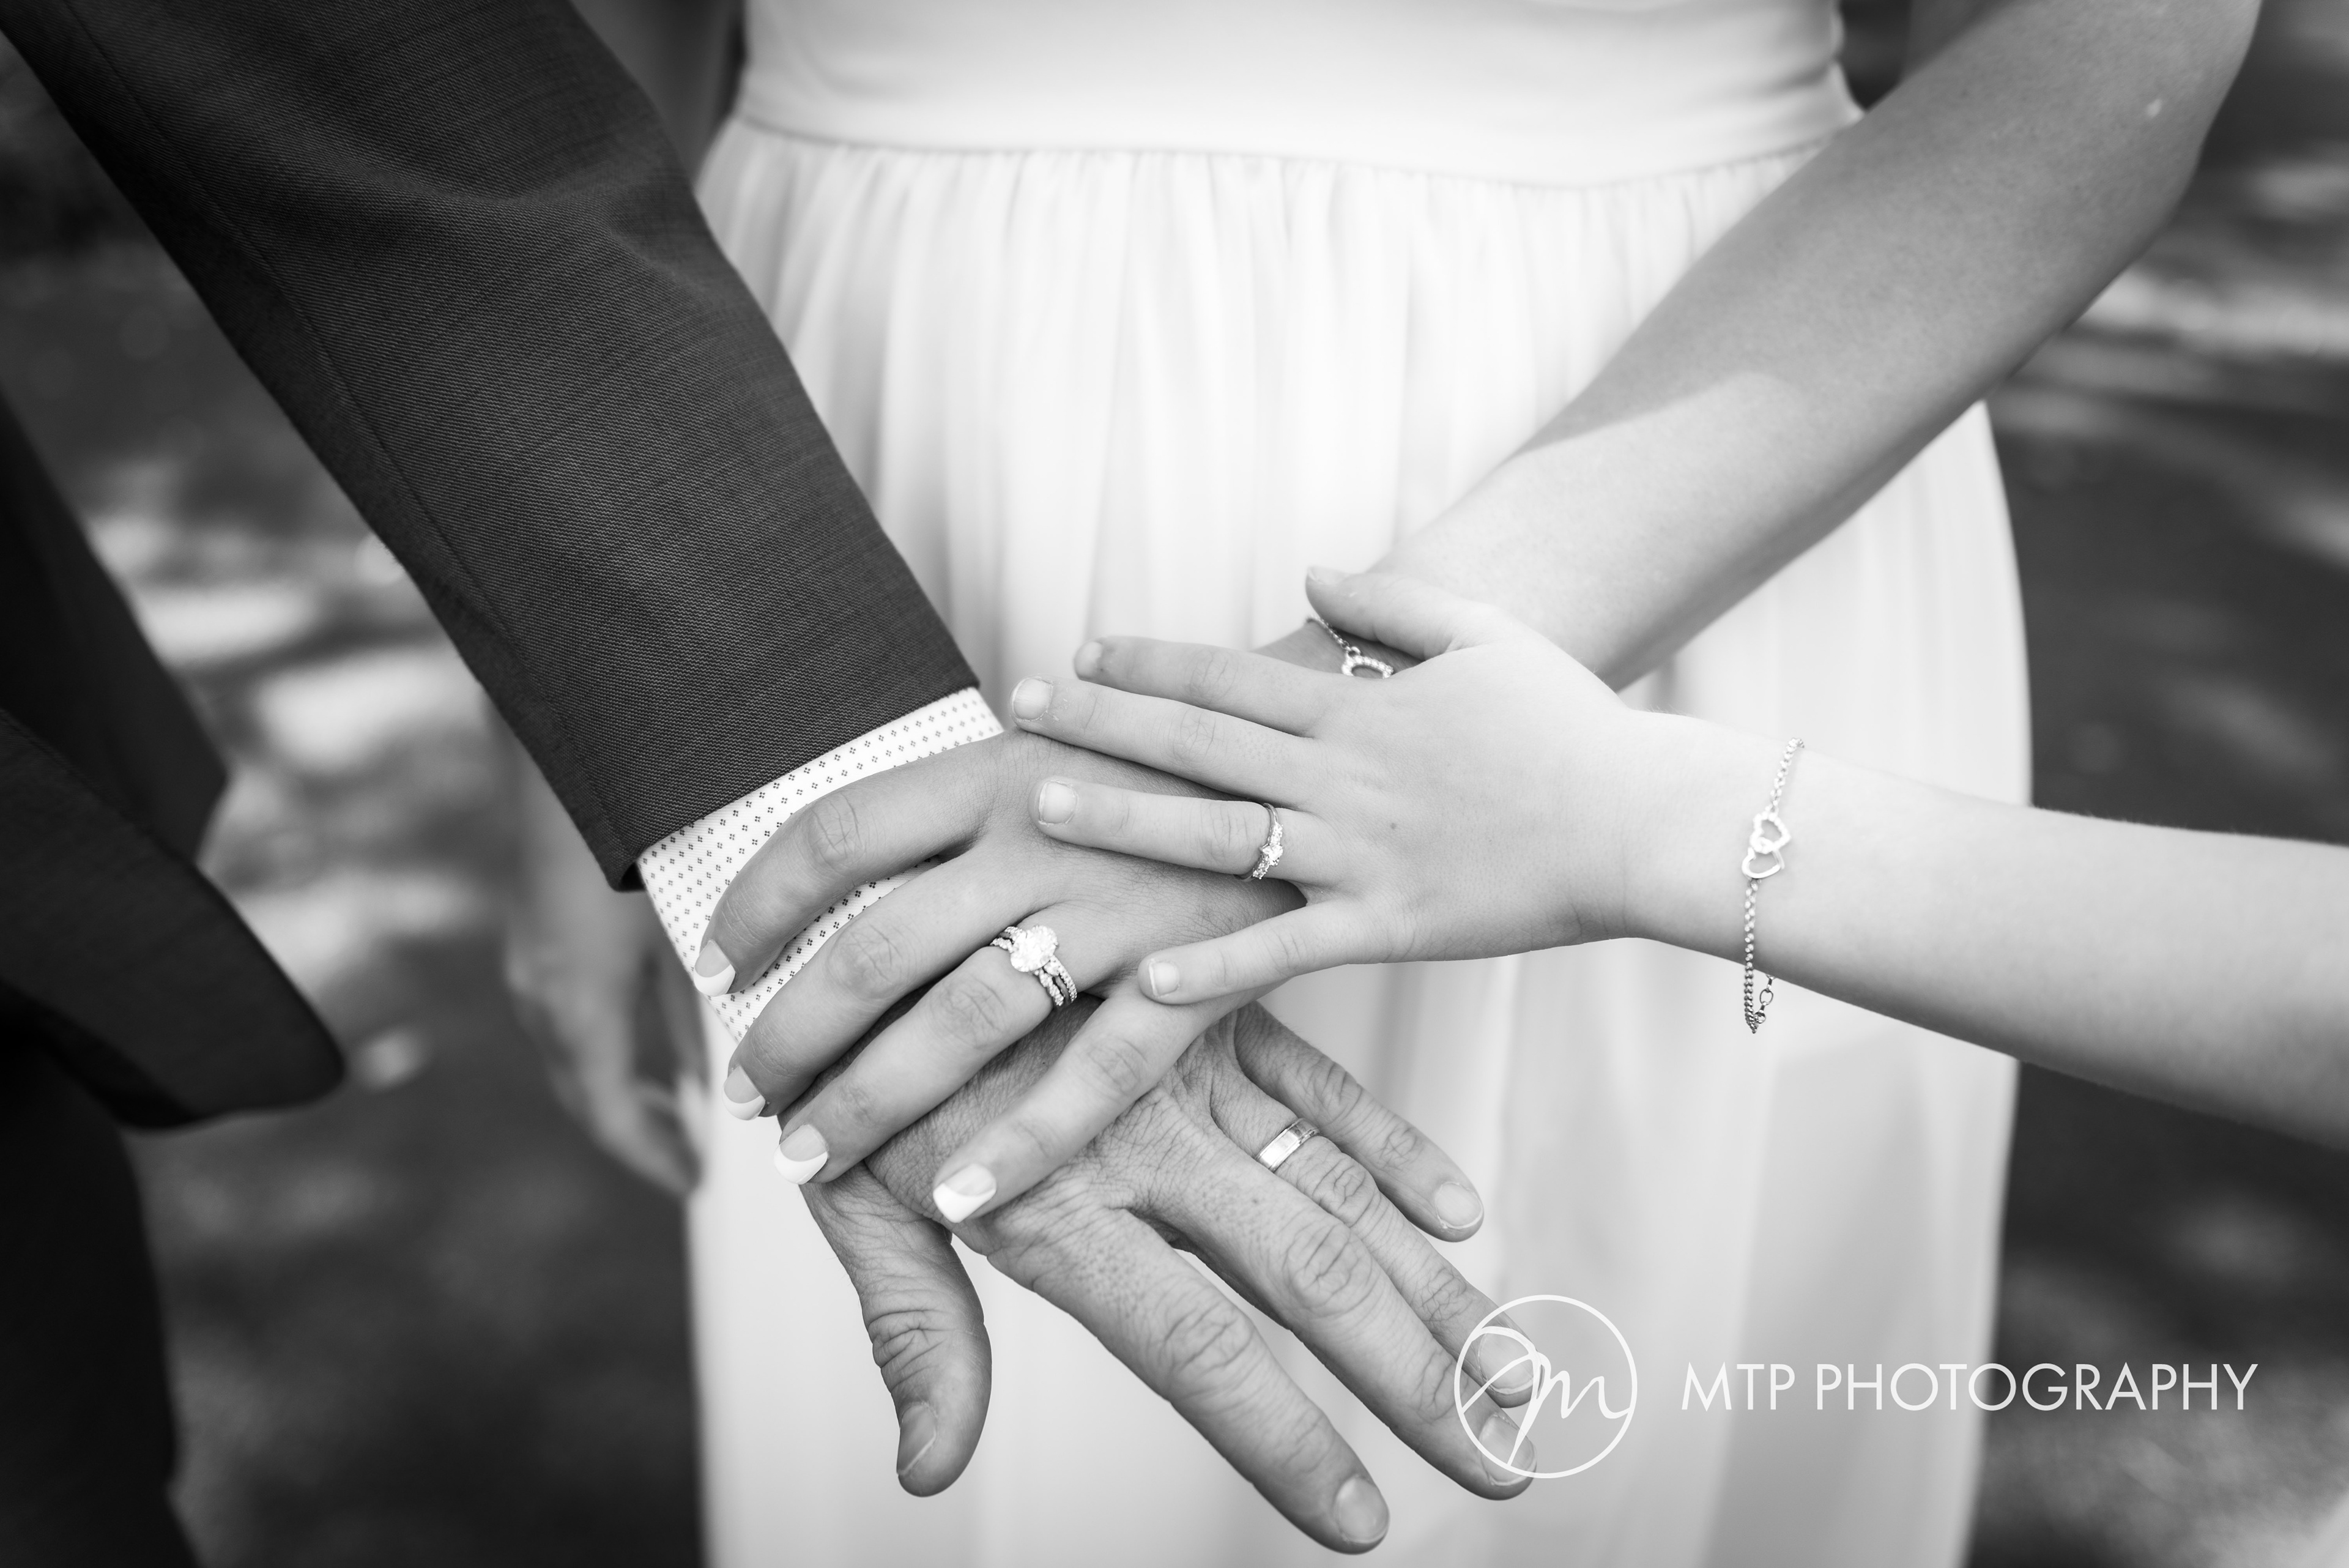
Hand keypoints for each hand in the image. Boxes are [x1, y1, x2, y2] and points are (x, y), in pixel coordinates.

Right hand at [504, 737, 705, 1192]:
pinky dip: (626, 1034)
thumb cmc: (644, 806)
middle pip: (590, 1090)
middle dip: (641, 1130)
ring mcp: (537, 954)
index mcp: (576, 995)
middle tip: (694, 1163)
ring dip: (634, 1083)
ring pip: (583, 1047)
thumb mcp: (698, 907)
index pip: (608, 1110)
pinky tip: (680, 1030)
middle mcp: (544, 985)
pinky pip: (584, 1005)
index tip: (696, 1186)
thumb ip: (735, 975)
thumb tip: (786, 1039)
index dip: (653, 1154)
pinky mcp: (547, 923)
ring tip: (693, 1112)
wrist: (571, 714)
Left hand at [696, 627, 1386, 1222]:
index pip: (838, 830)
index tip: (715, 965)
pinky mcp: (1198, 960)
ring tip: (809, 1162)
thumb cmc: (1188, 752)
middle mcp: (1044, 824)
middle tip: (747, 1094)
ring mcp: (1121, 895)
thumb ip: (972, 805)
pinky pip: (1098, 1069)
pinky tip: (957, 1200)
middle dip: (792, 1028)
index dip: (759, 902)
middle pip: (877, 940)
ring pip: (965, 1013)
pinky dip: (1023, 1141)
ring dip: (873, 1097)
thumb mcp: (1071, 746)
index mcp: (1000, 763)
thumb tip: (859, 851)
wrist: (1349, 739)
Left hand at [803, 998, 1529, 1550]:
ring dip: (1438, 1285)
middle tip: (1504, 1467)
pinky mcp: (1209, 1010)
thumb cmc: (847, 1064)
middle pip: (1309, 1274)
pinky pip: (1320, 1078)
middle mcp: (1148, 1141)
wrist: (861, 887)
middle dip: (1416, 1380)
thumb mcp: (857, 1199)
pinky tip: (1461, 1213)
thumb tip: (929, 1475)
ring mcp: (1192, 1070)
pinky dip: (1392, 1143)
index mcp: (1061, 1205)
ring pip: (1339, 1186)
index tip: (1364, 1526)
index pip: (1198, 1349)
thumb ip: (913, 1330)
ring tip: (1522, 1371)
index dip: (1285, 1443)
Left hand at [1011, 570, 1677, 1003]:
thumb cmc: (1571, 725)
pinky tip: (1143, 975)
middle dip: (1102, 722)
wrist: (1643, 818)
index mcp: (1361, 709)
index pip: (1232, 677)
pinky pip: (1288, 949)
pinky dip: (1216, 965)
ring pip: (1221, 834)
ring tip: (1043, 807)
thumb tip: (1306, 572)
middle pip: (1200, 742)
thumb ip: (1391, 602)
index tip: (1079, 652)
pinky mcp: (1391, 926)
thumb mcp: (1484, 635)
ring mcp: (1361, 853)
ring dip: (1127, 818)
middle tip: (1016, 707)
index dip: (1149, 662)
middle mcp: (1344, 774)